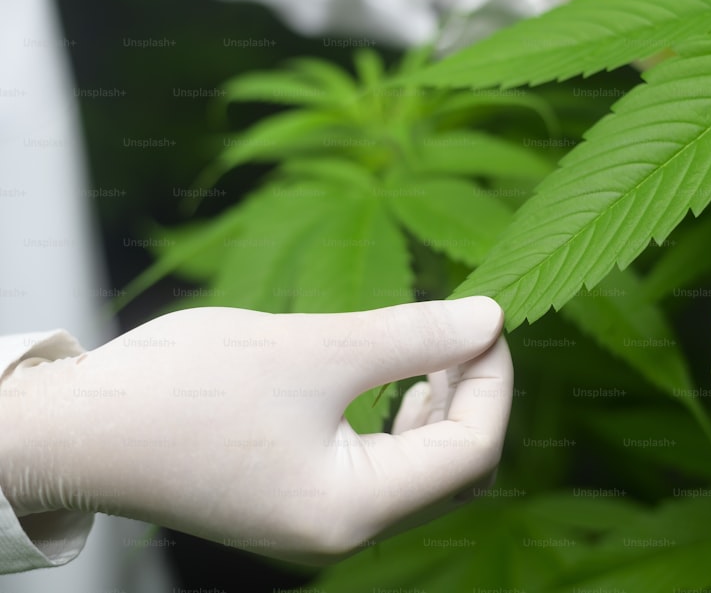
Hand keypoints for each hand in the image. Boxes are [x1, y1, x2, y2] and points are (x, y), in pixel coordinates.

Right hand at [0, 297, 511, 563]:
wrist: (77, 428)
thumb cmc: (184, 391)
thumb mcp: (315, 350)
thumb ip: (412, 336)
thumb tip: (490, 319)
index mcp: (352, 510)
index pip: (470, 452)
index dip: (493, 382)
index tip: (487, 321)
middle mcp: (343, 530)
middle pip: (453, 468)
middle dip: (472, 394)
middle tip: (465, 330)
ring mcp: (320, 519)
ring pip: (420, 468)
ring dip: (439, 405)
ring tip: (433, 347)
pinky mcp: (299, 499)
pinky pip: (379, 467)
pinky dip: (399, 418)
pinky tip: (394, 375)